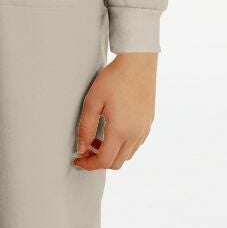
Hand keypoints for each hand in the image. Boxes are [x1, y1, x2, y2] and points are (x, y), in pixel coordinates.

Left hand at [73, 52, 156, 170]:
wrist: (138, 62)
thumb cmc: (114, 78)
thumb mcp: (92, 102)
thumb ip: (85, 128)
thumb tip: (81, 149)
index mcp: (120, 131)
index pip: (104, 161)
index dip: (88, 164)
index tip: (78, 160)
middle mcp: (135, 134)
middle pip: (116, 163)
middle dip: (98, 161)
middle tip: (86, 149)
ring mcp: (144, 129)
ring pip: (127, 155)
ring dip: (111, 153)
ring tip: (97, 139)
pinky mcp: (148, 123)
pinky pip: (136, 144)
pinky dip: (122, 146)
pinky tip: (112, 132)